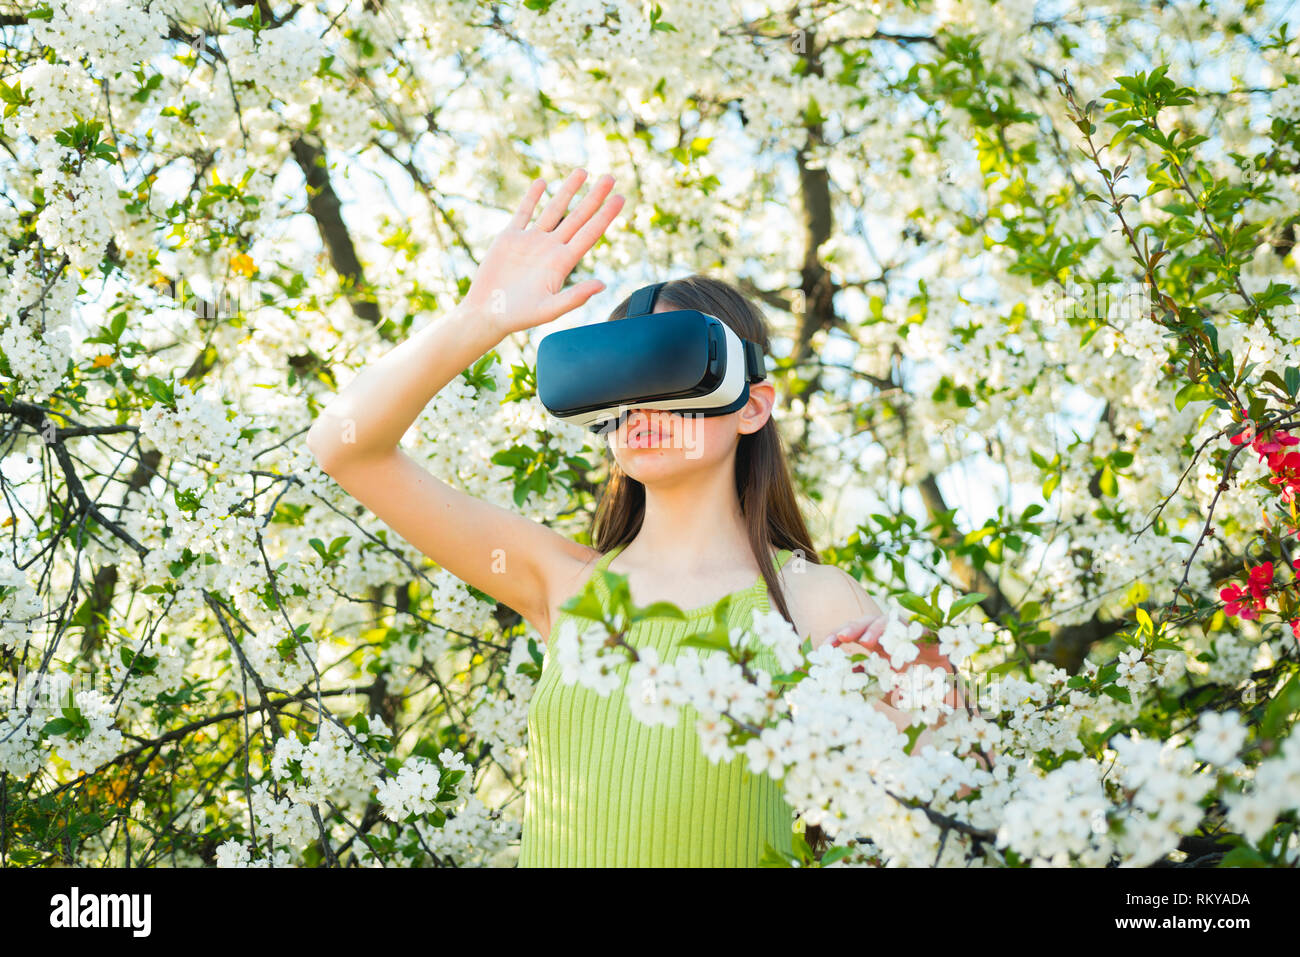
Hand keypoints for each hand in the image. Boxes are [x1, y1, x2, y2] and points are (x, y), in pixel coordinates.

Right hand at [463, 169, 624, 337]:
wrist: (487, 313)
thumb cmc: (519, 316)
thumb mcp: (550, 309)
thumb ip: (575, 297)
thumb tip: (602, 285)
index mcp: (562, 263)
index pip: (589, 233)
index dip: (605, 215)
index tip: (620, 198)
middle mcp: (550, 248)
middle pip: (577, 217)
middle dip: (594, 197)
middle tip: (610, 177)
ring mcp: (531, 241)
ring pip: (553, 210)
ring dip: (567, 190)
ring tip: (582, 171)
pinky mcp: (510, 238)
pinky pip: (524, 213)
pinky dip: (532, 198)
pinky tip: (543, 182)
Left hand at [825, 614, 962, 710]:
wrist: (946, 694)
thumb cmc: (913, 688)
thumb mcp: (884, 687)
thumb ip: (866, 679)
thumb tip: (843, 674)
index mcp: (877, 644)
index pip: (853, 633)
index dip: (837, 636)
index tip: (825, 646)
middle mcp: (891, 635)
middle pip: (868, 621)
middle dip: (853, 627)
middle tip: (841, 638)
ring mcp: (909, 633)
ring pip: (889, 620)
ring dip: (876, 628)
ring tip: (865, 641)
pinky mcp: (929, 636)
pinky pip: (915, 629)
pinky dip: (905, 633)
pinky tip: (895, 641)